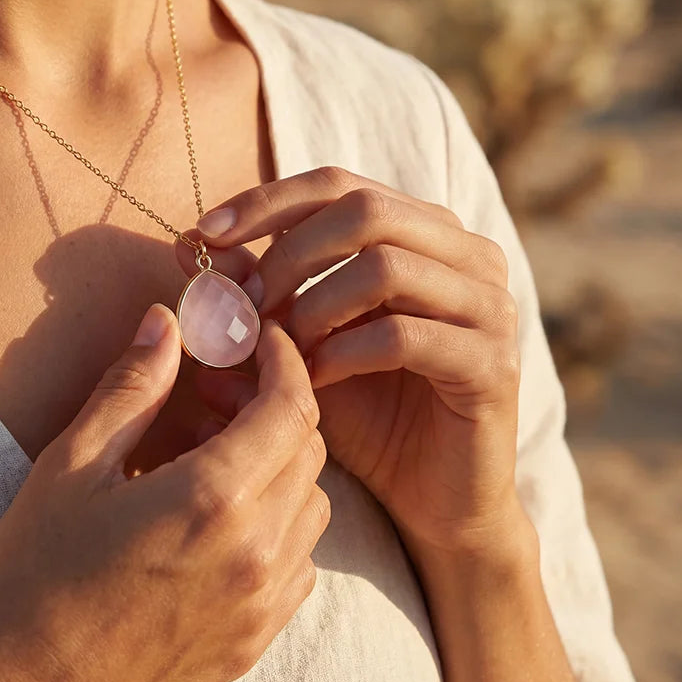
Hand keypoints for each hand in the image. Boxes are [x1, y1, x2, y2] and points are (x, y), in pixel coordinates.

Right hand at [0, 306, 328, 681]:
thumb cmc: (32, 574)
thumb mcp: (72, 465)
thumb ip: (132, 387)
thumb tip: (166, 322)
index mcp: (212, 499)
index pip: (292, 408)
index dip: (284, 361)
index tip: (263, 340)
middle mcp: (256, 553)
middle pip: (309, 453)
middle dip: (276, 408)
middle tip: (219, 395)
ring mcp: (261, 605)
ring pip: (314, 508)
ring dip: (280, 467)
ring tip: (215, 459)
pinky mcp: (254, 643)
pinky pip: (300, 565)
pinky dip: (281, 527)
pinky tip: (221, 523)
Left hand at [181, 166, 522, 555]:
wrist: (430, 497)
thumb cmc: (363, 410)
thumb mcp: (300, 341)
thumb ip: (256, 291)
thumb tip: (189, 246)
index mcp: (423, 231)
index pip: (338, 184)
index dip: (267, 202)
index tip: (204, 232)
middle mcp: (467, 254)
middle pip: (364, 211)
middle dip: (286, 255)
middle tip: (243, 304)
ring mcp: (488, 305)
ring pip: (385, 266)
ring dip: (312, 305)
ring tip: (279, 348)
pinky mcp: (492, 363)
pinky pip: (403, 336)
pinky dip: (343, 353)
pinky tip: (314, 382)